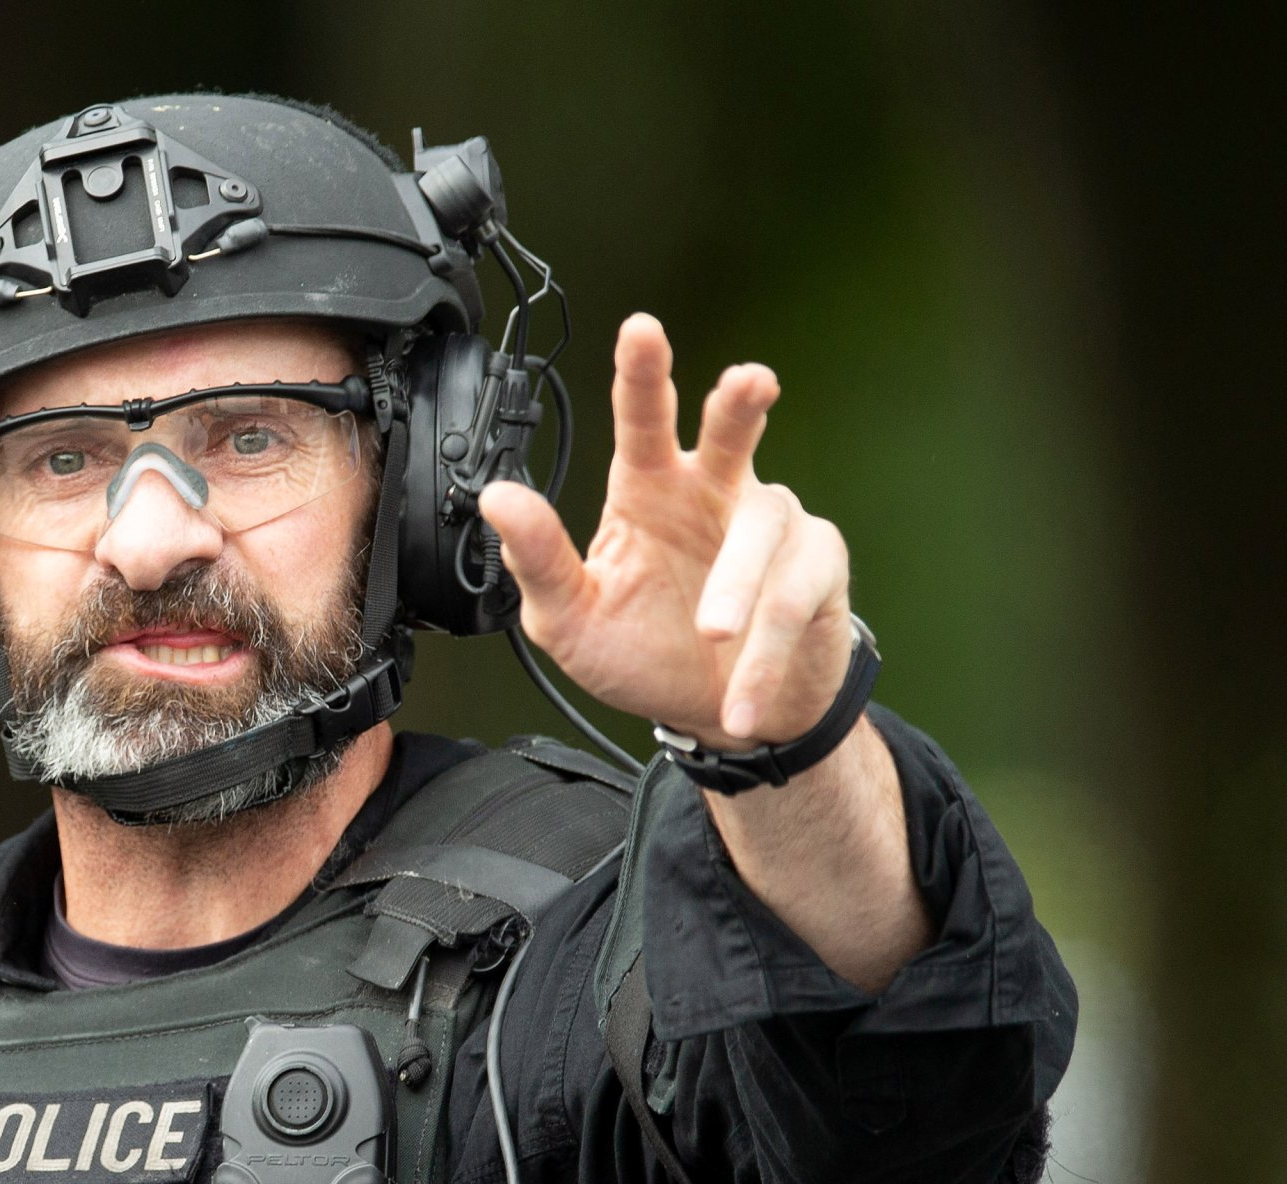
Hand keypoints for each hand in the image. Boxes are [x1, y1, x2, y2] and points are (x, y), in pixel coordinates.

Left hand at [479, 314, 851, 748]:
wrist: (716, 720)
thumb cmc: (643, 654)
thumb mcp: (570, 620)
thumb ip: (538, 561)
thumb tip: (499, 499)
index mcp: (647, 491)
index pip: (642, 421)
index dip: (643, 374)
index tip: (641, 329)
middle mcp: (712, 493)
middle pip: (730, 432)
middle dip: (740, 402)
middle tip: (750, 381)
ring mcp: (770, 526)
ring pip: (762, 530)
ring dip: (736, 589)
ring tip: (711, 637)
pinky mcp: (817, 568)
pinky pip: (793, 599)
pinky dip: (765, 656)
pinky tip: (739, 698)